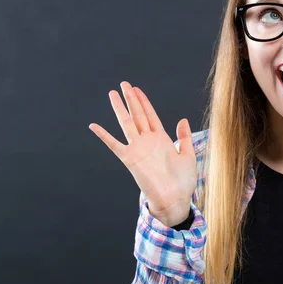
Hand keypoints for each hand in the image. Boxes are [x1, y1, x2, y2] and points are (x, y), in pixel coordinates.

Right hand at [88, 81, 196, 226]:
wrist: (175, 200)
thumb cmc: (183, 182)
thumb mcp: (188, 155)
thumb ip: (184, 137)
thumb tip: (182, 119)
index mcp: (161, 139)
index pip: (150, 115)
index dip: (144, 101)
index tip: (137, 89)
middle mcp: (148, 141)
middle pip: (137, 114)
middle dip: (131, 99)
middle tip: (124, 84)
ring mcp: (138, 149)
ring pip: (127, 123)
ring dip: (120, 108)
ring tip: (112, 94)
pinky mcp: (130, 159)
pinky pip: (115, 145)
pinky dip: (104, 136)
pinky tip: (94, 126)